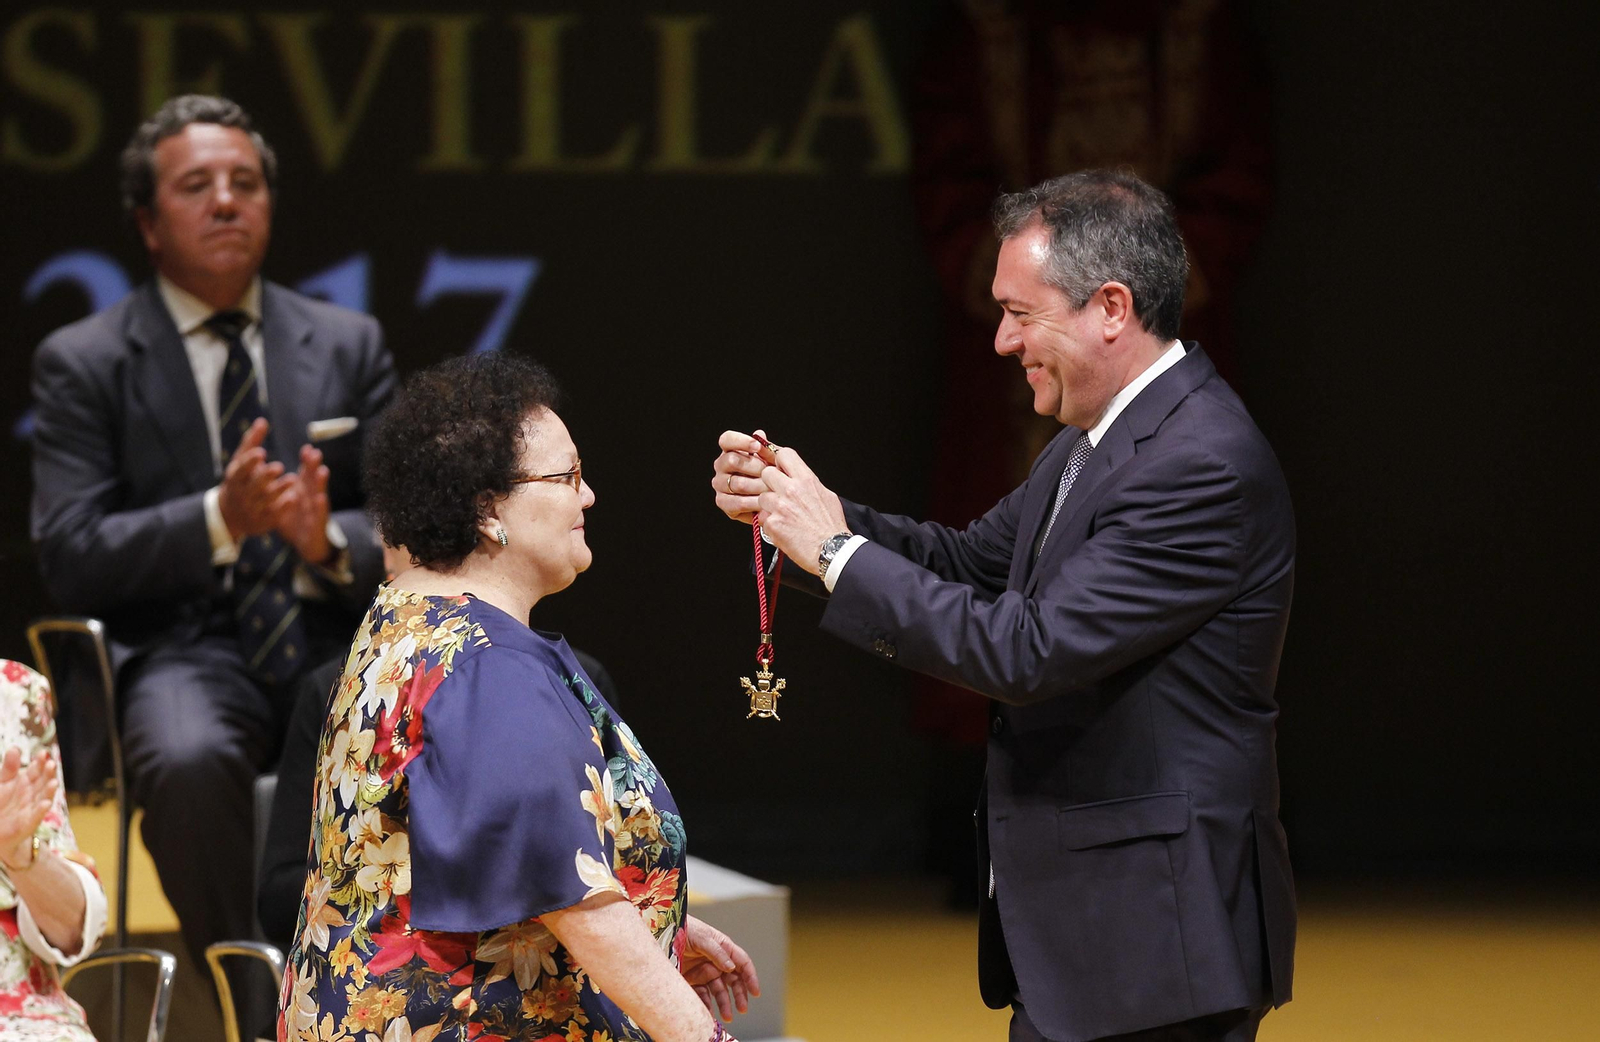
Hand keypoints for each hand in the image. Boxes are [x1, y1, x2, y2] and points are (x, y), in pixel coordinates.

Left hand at [0, 747, 55, 865]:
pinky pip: (36, 816)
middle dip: (48, 774)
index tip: (43, 753)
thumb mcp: (2, 783)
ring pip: (43, 797)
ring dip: (49, 791)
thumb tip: (15, 748)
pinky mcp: (28, 823)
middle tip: (51, 764)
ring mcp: (33, 808)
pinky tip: (45, 803)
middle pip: (43, 781)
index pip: (36, 769)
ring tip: (53, 782)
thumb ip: (10, 768)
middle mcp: (33, 793)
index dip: (40, 762)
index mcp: (27, 782)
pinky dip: (41, 810)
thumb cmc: (0, 805)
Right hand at [218, 418, 288, 540]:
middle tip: (278, 466)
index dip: (249, 462)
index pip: (240, 470)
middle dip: (264, 476)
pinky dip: (282, 507)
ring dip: (278, 490)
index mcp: (234, 478)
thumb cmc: (239, 481)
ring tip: (292, 479)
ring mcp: (251, 509)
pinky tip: (293, 498)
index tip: (261, 452)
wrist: (229, 515)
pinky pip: (273, 515)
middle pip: (253, 486)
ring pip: (265, 500)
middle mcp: (241, 494)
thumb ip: (252, 443)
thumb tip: (263, 421)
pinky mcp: (262, 522)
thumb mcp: (240, 463)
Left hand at [273, 443, 333, 564]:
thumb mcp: (286, 501)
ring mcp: (316, 511)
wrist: (307, 543)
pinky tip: (320, 499)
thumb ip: (278, 485)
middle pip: (314, 481)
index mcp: (304, 492)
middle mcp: (312, 498)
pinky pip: (319, 516)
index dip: (307, 462)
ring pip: (319, 495)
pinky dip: (320, 507)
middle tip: (315, 453)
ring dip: (320, 483)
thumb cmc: (296, 519)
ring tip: (322, 471)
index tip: (307, 448)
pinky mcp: (318, 526)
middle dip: (314, 467)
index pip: (307, 474)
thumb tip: (265, 467)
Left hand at [679, 915, 758, 1021]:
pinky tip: (709, 1013)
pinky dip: (707, 1005)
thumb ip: (717, 952)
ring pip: (720, 991)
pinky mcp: (693, 980)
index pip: (742, 963)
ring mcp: (705, 972)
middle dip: (740, 995)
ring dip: (725, 1003)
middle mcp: (717, 962)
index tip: (755, 992)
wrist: (663, 933)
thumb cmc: (685, 928)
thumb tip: (731, 967)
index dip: (751, 977)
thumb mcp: (703, 937)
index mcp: (724, 948)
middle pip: (734, 980)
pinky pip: (703, 995)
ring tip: (727, 1016)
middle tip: (742, 1008)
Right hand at [711, 429, 779, 523]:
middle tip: (771, 472)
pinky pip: (737, 502)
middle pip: (732, 460)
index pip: (727, 439)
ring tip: (773, 488)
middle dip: (755, 466)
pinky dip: (754, 502)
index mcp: (730, 450)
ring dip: (758, 486)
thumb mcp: (771, 461)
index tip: (757, 446)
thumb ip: (766, 449)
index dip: (741, 441)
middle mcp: (720, 465)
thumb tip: (760, 434)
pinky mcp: (722, 502)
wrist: (770, 501)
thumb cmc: (770, 476)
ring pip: (737, 483)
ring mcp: (719, 483)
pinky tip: (765, 502)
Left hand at [756, 444, 847, 575]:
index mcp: (806, 480)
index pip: (784, 454)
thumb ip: (809, 483)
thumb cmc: (831, 526)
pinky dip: (769, 524)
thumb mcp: (826, 496)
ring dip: (767, 505)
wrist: (831, 550)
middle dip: (769, 483)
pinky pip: (762, 518)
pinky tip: (782, 528)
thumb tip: (799, 477)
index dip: (778, 460)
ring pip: (761, 497)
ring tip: (782, 515)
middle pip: (766, 473)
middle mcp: (791, 490)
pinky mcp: (772, 524)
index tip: (779, 467)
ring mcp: (780, 507)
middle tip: (777, 494)